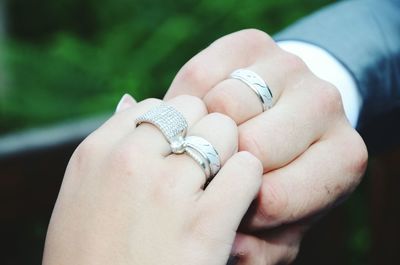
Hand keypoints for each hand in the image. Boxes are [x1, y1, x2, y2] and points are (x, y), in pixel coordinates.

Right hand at [42, 95, 262, 264]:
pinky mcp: (204, 223)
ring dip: (228, 152)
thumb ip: (111, 144)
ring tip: (218, 182)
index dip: (173, 126)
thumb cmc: (91, 257)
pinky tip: (235, 200)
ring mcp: (167, 190)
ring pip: (223, 131)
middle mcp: (129, 162)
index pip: (154, 105)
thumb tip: (131, 100)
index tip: (176, 150)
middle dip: (202, 130)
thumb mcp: (82, 194)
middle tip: (201, 164)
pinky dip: (248, 180)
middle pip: (192, 109)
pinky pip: (246, 169)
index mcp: (96, 153)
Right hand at [164, 29, 367, 263]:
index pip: (273, 197)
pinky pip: (199, 74)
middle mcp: (325, 103)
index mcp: (343, 158)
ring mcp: (290, 67)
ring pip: (223, 106)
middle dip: (219, 166)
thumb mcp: (278, 225)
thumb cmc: (279, 177)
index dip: (235, 211)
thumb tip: (226, 247)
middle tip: (212, 171)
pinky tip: (200, 115)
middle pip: (251, 146)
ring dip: (202, 131)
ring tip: (207, 142)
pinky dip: (189, 100)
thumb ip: (258, 249)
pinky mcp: (252, 42)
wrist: (283, 117)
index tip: (226, 207)